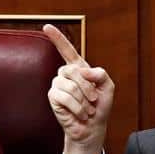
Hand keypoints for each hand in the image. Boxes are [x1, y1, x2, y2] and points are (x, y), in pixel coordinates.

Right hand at [44, 24, 113, 153]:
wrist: (93, 127)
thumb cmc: (100, 107)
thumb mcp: (107, 87)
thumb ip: (100, 74)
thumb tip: (84, 70)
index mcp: (79, 68)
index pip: (67, 50)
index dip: (57, 38)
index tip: (47, 26)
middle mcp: (66, 74)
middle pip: (73, 70)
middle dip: (87, 87)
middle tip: (93, 100)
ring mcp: (58, 85)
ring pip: (69, 85)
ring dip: (83, 101)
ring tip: (86, 109)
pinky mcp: (53, 98)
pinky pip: (63, 97)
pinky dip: (76, 107)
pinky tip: (79, 113)